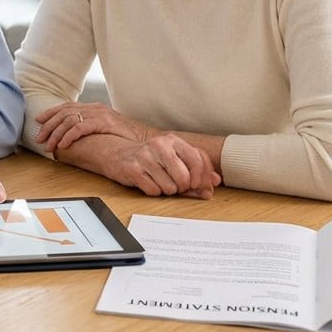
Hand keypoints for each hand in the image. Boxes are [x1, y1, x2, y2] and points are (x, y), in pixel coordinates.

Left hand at [36, 102, 153, 152]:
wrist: (144, 138)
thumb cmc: (124, 137)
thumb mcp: (105, 129)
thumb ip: (91, 128)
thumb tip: (72, 136)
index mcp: (94, 108)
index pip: (67, 106)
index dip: (51, 113)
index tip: (39, 120)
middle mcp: (95, 108)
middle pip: (64, 112)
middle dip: (49, 125)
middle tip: (39, 138)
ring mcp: (99, 114)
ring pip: (69, 120)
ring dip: (56, 134)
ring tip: (49, 146)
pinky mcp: (104, 123)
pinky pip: (80, 128)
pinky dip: (69, 136)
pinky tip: (63, 145)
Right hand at [100, 134, 221, 198]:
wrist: (117, 155)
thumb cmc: (150, 159)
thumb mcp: (173, 159)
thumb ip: (195, 170)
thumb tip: (214, 183)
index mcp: (173, 140)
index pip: (198, 159)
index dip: (203, 178)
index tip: (199, 186)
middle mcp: (159, 145)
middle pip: (185, 177)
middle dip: (183, 188)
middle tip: (176, 186)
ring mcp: (145, 156)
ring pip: (170, 187)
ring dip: (167, 190)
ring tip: (159, 182)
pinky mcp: (133, 169)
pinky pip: (153, 190)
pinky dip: (153, 191)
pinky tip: (148, 183)